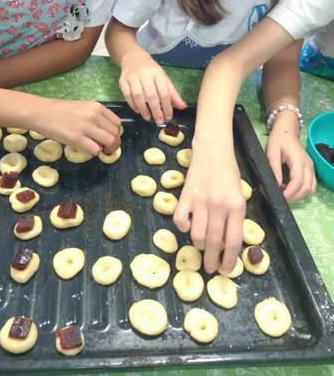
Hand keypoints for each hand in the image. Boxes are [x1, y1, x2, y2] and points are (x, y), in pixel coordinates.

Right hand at [31, 99, 120, 155]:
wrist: (41, 112)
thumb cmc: (60, 111)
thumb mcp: (83, 108)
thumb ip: (95, 117)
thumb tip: (105, 132)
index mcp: (97, 107)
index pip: (117, 123)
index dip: (115, 134)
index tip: (109, 139)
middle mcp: (94, 115)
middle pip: (115, 134)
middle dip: (114, 144)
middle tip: (107, 149)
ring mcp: (86, 127)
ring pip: (109, 142)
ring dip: (107, 150)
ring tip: (101, 151)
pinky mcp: (76, 138)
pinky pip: (95, 150)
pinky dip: (95, 153)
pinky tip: (88, 150)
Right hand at [119, 50, 186, 124]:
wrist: (133, 58)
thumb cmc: (151, 71)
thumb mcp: (164, 79)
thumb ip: (173, 93)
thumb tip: (183, 107)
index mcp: (157, 73)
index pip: (164, 92)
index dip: (167, 106)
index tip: (169, 117)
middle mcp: (145, 74)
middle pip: (151, 95)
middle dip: (156, 110)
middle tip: (159, 121)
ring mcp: (132, 77)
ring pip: (138, 96)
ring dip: (143, 109)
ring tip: (148, 118)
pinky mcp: (122, 81)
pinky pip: (127, 95)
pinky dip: (133, 105)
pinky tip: (138, 111)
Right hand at [173, 145, 245, 273]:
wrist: (212, 149)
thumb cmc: (228, 172)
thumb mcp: (239, 194)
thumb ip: (234, 216)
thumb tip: (227, 242)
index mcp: (237, 206)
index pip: (233, 241)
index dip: (229, 260)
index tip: (226, 270)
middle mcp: (219, 206)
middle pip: (215, 242)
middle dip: (213, 260)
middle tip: (210, 269)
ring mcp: (201, 201)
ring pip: (197, 235)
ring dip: (199, 245)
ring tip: (201, 247)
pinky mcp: (185, 196)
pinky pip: (181, 220)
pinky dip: (183, 227)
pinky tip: (188, 226)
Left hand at [266, 111, 315, 201]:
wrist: (287, 130)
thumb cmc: (278, 140)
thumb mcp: (271, 152)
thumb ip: (274, 169)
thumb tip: (275, 185)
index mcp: (299, 160)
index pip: (298, 182)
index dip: (289, 193)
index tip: (279, 198)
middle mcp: (308, 165)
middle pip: (306, 188)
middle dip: (294, 197)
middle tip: (280, 197)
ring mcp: (311, 168)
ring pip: (310, 189)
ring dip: (299, 195)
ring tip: (285, 193)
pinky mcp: (310, 169)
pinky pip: (311, 185)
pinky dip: (303, 191)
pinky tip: (291, 188)